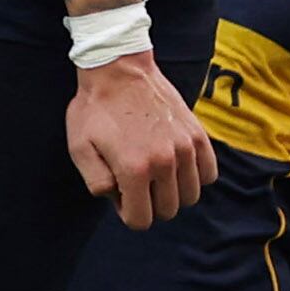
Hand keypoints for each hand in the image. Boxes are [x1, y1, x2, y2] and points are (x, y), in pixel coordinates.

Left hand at [65, 52, 214, 230]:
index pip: (140, 221)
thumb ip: (97, 183)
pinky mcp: (198, 135)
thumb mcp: (79, 149)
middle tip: (135, 181)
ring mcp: (186, 147)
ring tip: (156, 173)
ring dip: (173, 192)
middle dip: (149, 204)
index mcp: (134, 169)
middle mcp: (165, 161)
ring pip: (190, 196)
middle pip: (167, 211)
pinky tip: (177, 166)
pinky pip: (209, 174)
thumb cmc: (95, 109)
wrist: (118, 69)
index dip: (127, 212)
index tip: (121, 193)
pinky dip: (195, 176)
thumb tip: (118, 199)